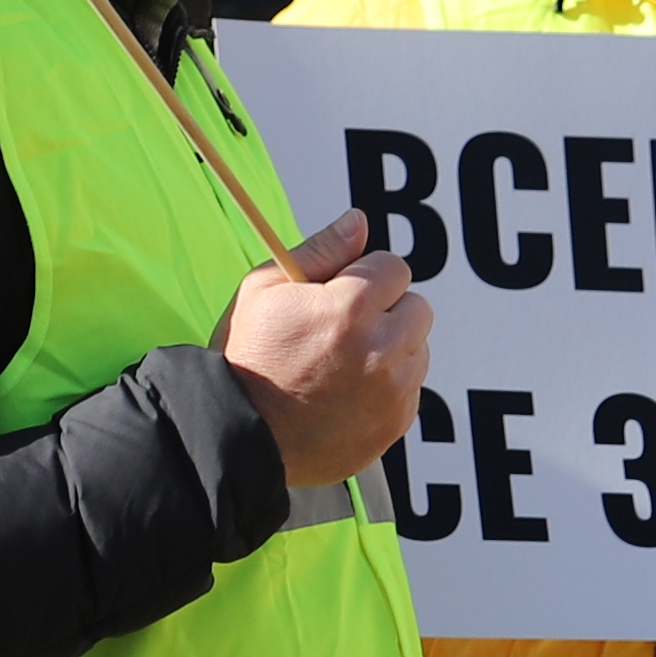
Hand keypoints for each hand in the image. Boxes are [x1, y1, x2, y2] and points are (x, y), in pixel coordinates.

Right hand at [221, 210, 429, 490]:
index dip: (366, 278)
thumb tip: (358, 222)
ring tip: (343, 365)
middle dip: (386, 312)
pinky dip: (388, 388)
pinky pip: (411, 390)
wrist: (237, 434)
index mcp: (351, 308)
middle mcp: (381, 349)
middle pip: (417, 308)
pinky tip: (347, 395)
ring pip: (418, 350)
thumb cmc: (247, 358)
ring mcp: (392, 391)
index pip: (395, 268)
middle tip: (343, 331)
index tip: (343, 296)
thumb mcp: (265, 289)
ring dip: (391, 350)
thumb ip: (320, 250)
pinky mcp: (394, 424)